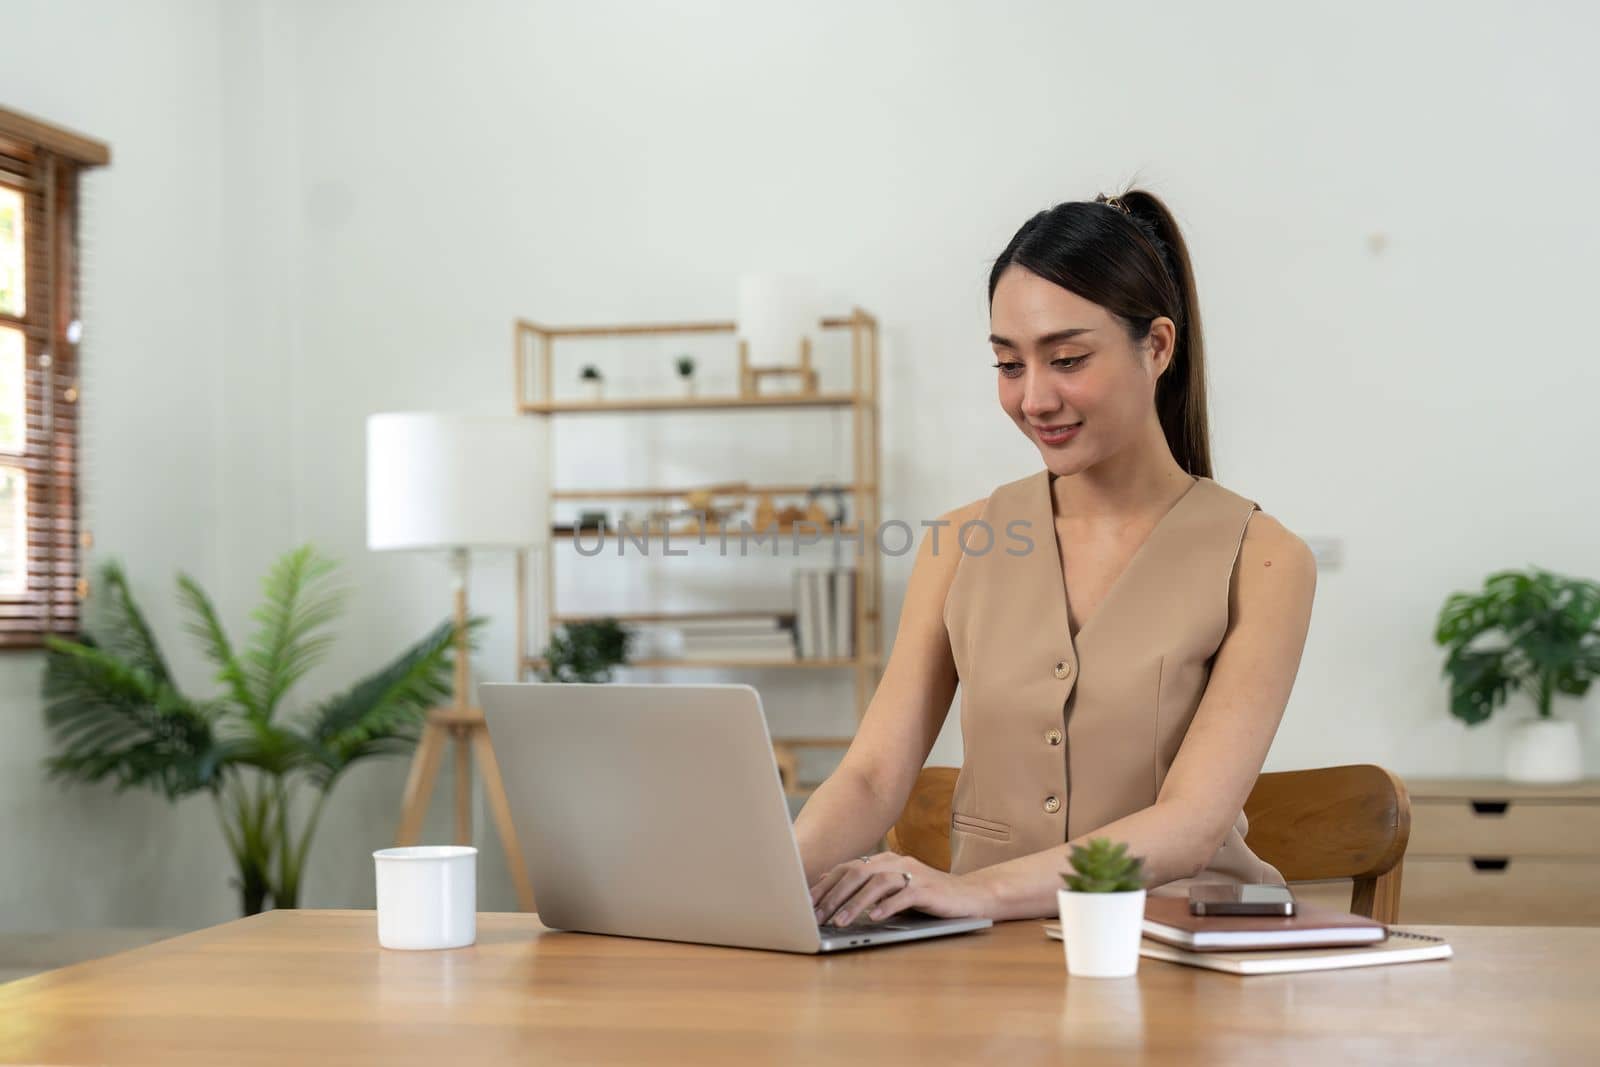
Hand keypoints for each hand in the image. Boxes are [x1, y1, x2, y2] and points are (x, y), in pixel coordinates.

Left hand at [808, 852, 991, 925]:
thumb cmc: (927, 898)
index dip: (824, 886)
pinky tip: (874, 918)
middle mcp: (895, 862)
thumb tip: (831, 903)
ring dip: (855, 903)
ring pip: (876, 884)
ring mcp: (913, 874)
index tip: (805, 904)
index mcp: (883, 860)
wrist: (970, 895)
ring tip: (840, 922)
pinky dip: (887, 907)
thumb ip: (868, 892)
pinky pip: (904, 896)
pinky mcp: (929, 889)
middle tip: (815, 915)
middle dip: (833, 895)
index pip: (846, 869)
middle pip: (856, 873)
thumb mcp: (893, 892)